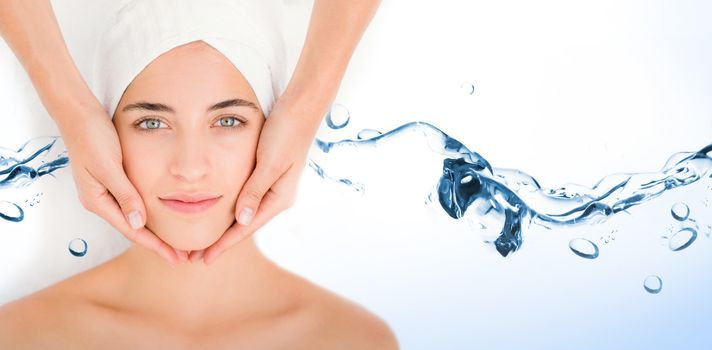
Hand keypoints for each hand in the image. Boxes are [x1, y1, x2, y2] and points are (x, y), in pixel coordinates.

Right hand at [58, 103, 188, 266]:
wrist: (78, 115)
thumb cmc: (91, 137)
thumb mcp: (109, 166)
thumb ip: (124, 194)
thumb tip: (138, 223)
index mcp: (97, 201)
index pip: (132, 230)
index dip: (155, 245)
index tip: (175, 257)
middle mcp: (101, 200)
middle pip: (134, 228)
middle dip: (158, 244)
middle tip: (183, 257)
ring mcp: (105, 191)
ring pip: (134, 217)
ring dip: (154, 231)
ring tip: (176, 243)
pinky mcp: (112, 180)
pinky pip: (133, 203)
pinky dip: (148, 213)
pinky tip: (161, 217)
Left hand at [188, 95, 320, 264]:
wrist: (301, 108)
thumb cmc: (286, 133)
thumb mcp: (269, 163)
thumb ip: (255, 191)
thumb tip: (242, 220)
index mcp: (280, 198)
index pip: (246, 228)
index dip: (224, 244)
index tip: (204, 259)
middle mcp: (277, 196)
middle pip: (244, 225)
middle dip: (220, 242)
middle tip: (193, 257)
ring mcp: (272, 186)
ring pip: (243, 214)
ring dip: (223, 228)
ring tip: (201, 241)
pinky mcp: (267, 174)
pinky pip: (244, 198)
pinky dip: (229, 209)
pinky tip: (216, 213)